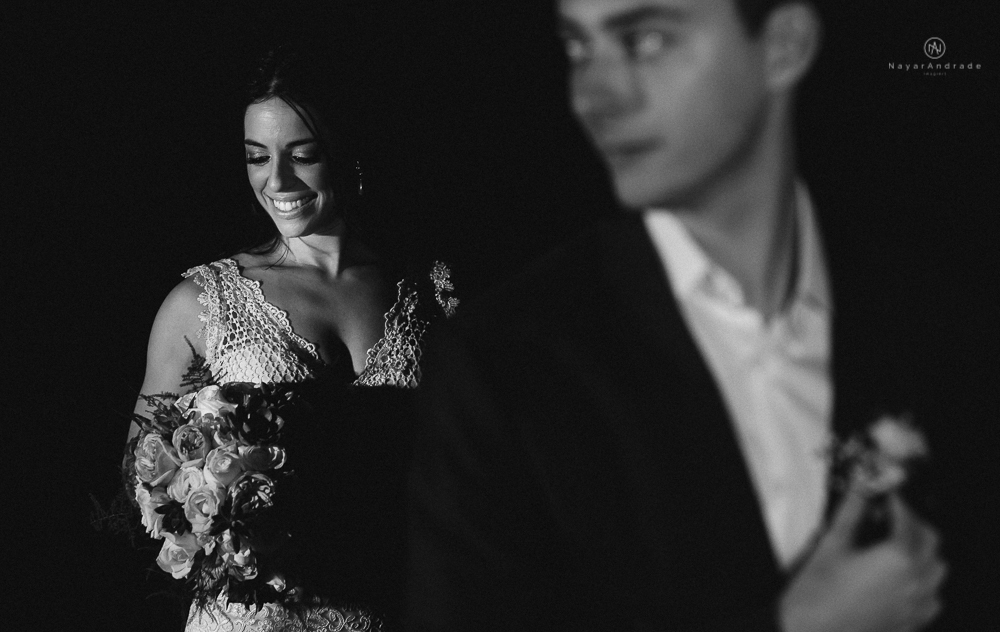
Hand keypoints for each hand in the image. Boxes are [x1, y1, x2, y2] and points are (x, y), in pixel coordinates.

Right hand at [779, 484, 946, 631]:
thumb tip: (860, 488)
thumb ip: (851, 513)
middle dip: (913, 522)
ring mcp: (916, 604)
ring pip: (936, 569)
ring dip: (923, 551)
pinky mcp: (911, 621)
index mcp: (898, 558)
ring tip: (898, 543)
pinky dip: (923, 580)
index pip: (907, 519)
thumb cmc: (818, 592)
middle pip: (929, 540)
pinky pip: (931, 596)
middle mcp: (915, 580)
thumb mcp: (832, 545)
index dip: (897, 502)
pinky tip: (902, 578)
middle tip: (891, 514)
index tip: (885, 493)